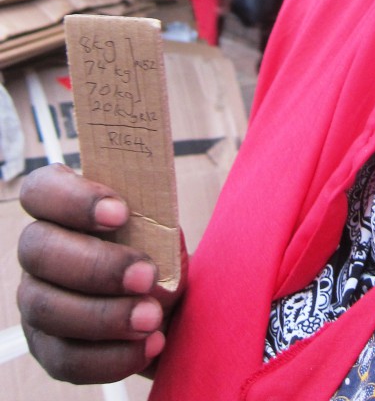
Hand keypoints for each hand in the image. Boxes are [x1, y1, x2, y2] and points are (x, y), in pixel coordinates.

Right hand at [17, 164, 186, 384]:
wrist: (166, 303)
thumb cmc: (155, 251)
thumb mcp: (160, 229)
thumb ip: (154, 222)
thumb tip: (156, 239)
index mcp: (61, 207)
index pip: (41, 190)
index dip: (74, 199)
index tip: (121, 213)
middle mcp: (38, 251)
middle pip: (38, 251)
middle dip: (96, 266)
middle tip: (147, 276)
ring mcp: (36, 299)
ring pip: (47, 308)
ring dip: (104, 316)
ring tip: (152, 318)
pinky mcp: (47, 346)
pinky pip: (65, 357)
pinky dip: (110, 356)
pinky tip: (147, 345)